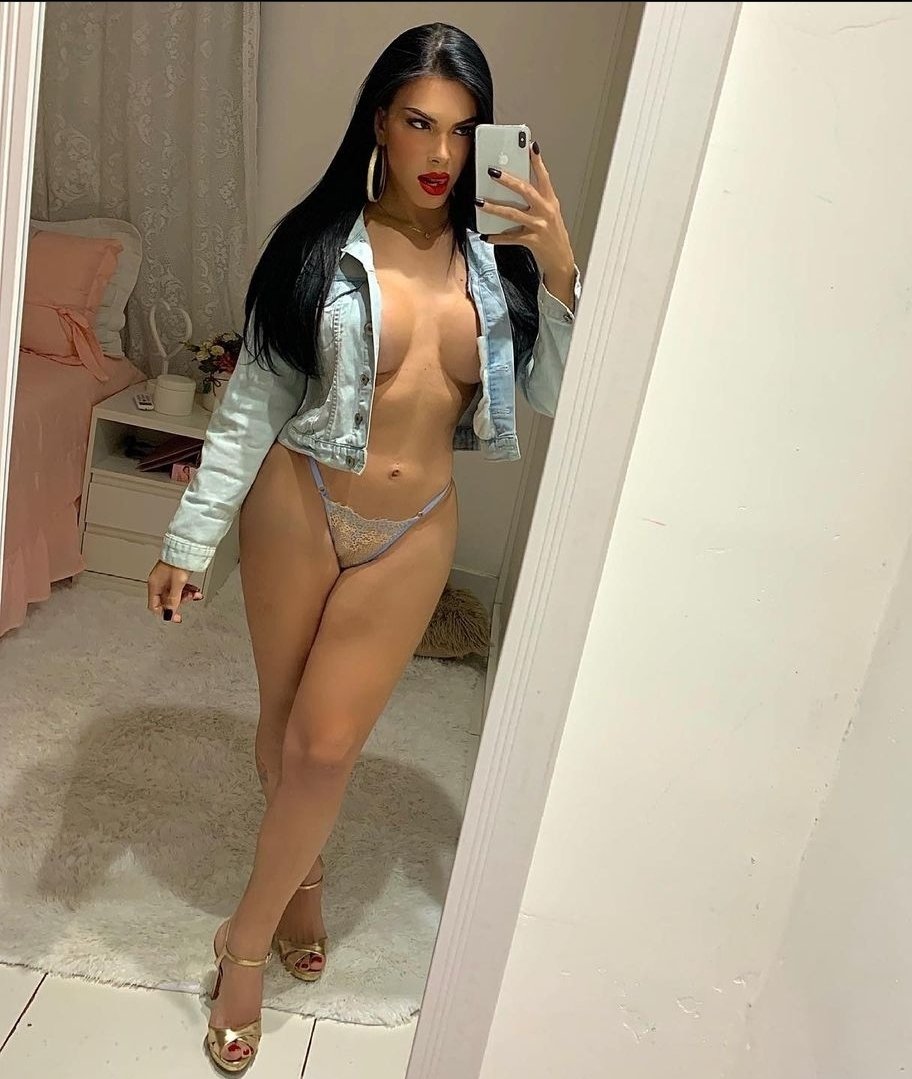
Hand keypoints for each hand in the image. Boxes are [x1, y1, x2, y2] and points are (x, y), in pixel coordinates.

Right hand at [147, 561, 202, 623]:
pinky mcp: (174, 575)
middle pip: (166, 600)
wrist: (186, 548)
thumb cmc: (179, 561)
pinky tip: (194, 589)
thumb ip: (173, 600)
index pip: (154, 606)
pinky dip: (187, 590)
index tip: (176, 617)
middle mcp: (158, 582)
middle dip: (179, 602)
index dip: (165, 613)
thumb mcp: (177, 584)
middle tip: (190, 599)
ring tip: (195, 594)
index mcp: (154, 585)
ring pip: (174, 594)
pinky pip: (179, 587)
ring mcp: (166, 578)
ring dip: (185, 596)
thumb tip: (169, 614)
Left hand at [476, 140, 574, 281]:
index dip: (537, 161)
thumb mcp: (549, 214)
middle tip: (492, 171)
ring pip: (513, 213)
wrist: (561, 260)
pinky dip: (497, 237)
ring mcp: (539, 225)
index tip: (530, 146)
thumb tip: (515, 187)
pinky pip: (510, 237)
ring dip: (494, 207)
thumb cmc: (552, 235)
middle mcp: (546, 211)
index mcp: (550, 201)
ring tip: (479, 202)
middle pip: (525, 190)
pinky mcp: (532, 240)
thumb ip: (536, 200)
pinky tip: (486, 235)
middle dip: (507, 180)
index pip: (544, 177)